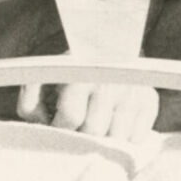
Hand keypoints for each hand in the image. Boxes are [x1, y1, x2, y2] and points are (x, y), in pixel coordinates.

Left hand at [17, 80, 158, 143]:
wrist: (105, 42)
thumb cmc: (69, 67)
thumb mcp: (44, 78)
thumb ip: (30, 102)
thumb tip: (37, 126)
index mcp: (81, 74)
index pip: (71, 117)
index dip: (60, 127)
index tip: (58, 124)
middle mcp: (111, 82)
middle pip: (94, 131)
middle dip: (81, 134)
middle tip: (77, 127)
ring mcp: (134, 91)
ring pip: (117, 138)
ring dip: (103, 138)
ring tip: (94, 125)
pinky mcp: (150, 100)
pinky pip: (137, 138)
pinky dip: (124, 138)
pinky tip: (113, 124)